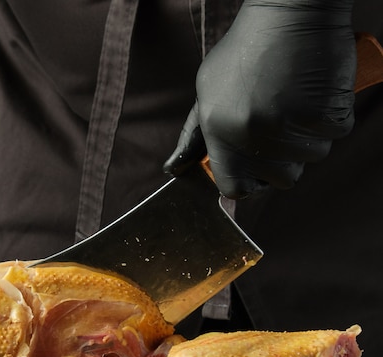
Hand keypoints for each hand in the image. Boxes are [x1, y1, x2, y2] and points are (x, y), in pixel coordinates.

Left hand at [163, 0, 355, 197]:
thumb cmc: (244, 52)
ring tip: (292, 103)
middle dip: (280, 160)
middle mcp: (254, 136)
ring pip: (308, 158)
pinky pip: (332, 135)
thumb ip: (193, 137)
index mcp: (221, 134)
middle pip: (279, 179)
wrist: (287, 12)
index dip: (246, 181)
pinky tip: (311, 94)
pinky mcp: (325, 115)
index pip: (234, 188)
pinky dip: (327, 119)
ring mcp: (291, 128)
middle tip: (277, 127)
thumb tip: (175, 168)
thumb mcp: (206, 93)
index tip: (252, 169)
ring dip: (305, 138)